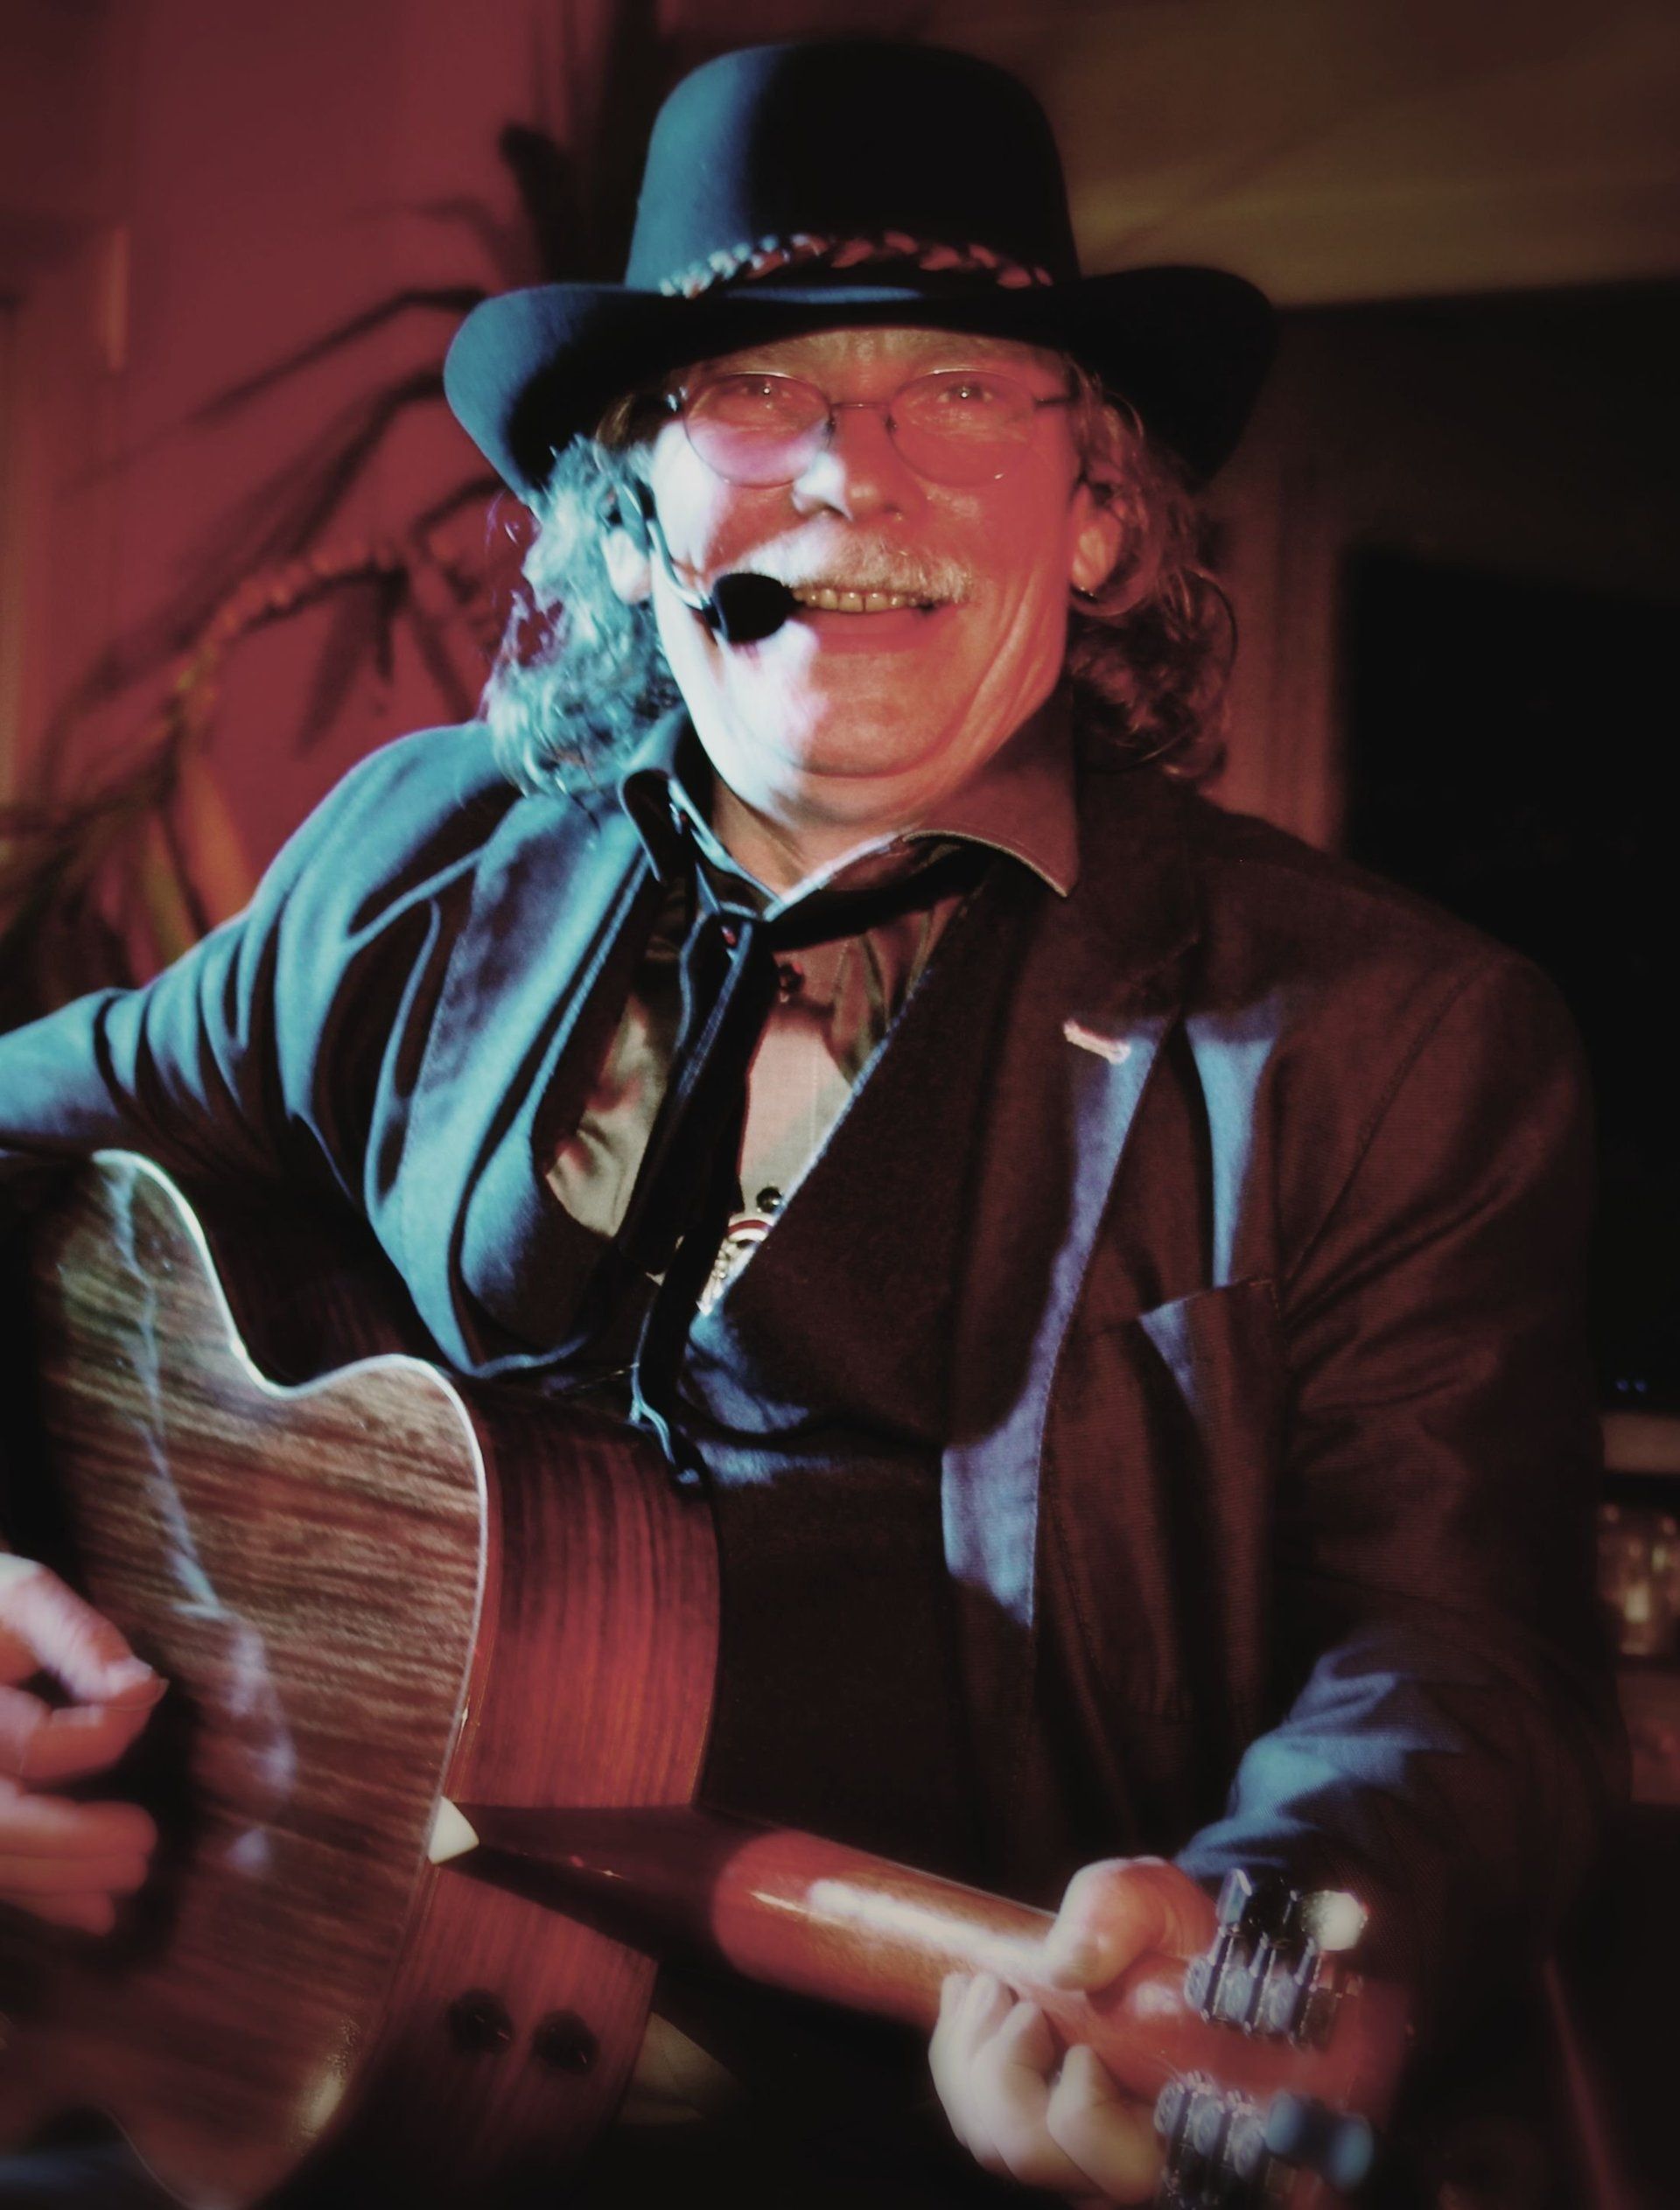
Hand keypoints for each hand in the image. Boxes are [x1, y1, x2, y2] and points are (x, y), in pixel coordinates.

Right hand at [0, 1555, 163, 1933]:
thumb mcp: (23, 1597)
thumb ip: (82, 1639)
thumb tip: (144, 1690)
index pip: (29, 1747)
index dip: (94, 1740)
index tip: (136, 1709)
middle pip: (1, 1826)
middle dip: (74, 1842)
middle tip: (144, 1843)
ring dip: (61, 1878)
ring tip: (130, 1877)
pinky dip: (40, 1893)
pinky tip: (93, 1913)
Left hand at [930, 1855, 1217, 2203]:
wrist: (1160, 1946)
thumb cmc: (1167, 1934)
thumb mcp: (1157, 1902)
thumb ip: (1120, 1918)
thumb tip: (1063, 1965)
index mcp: (1180, 2122)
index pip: (1121, 2169)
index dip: (1080, 2106)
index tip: (1059, 2021)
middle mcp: (1124, 2161)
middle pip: (1032, 2154)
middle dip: (998, 2066)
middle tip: (998, 1989)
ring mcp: (1074, 2154)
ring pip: (992, 2141)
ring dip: (967, 2059)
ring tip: (983, 1987)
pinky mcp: (1036, 2131)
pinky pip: (977, 2121)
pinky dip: (956, 2060)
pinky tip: (967, 1998)